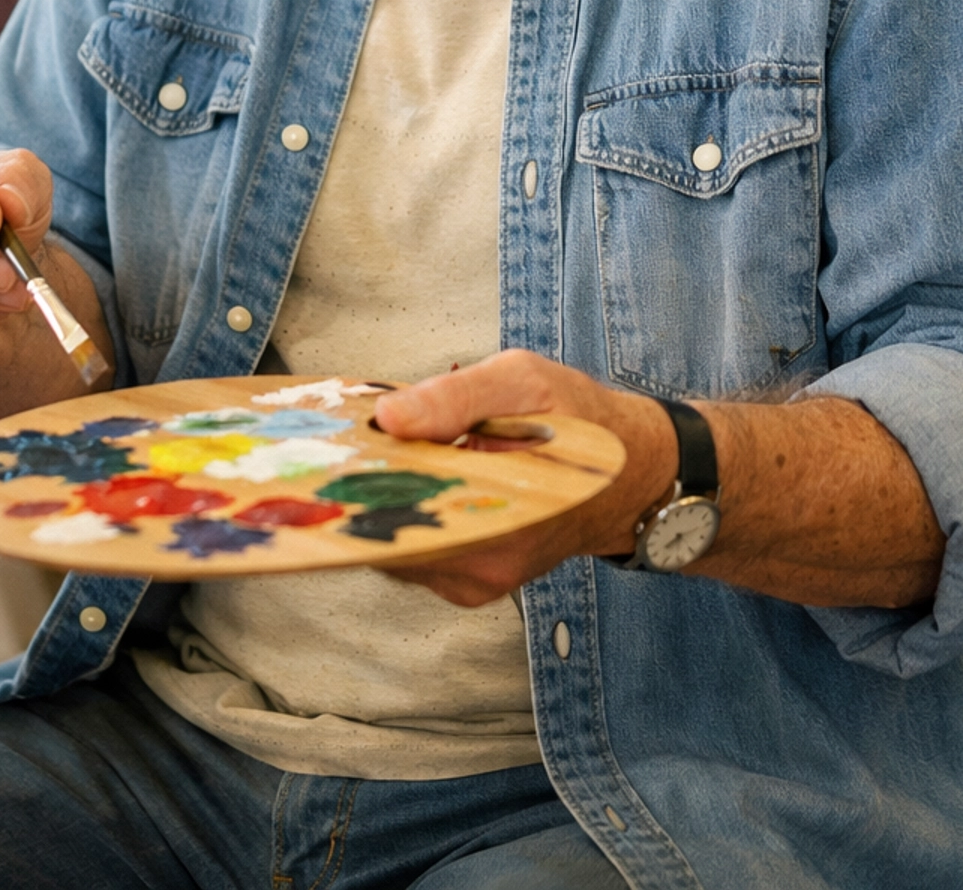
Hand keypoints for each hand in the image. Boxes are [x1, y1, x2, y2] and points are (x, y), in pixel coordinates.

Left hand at [373, 350, 676, 608]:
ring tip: (382, 443)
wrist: (634, 472)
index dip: (353, 485)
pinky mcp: (469, 573)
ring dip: (383, 492)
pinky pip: (416, 539)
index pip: (393, 524)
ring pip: (396, 538)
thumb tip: (389, 418)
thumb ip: (453, 397)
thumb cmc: (585, 423)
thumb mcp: (524, 383)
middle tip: (349, 435)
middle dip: (363, 484)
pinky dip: (404, 503)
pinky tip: (409, 465)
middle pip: (386, 534)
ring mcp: (472, 579)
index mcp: (494, 531)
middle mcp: (479, 569)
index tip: (329, 450)